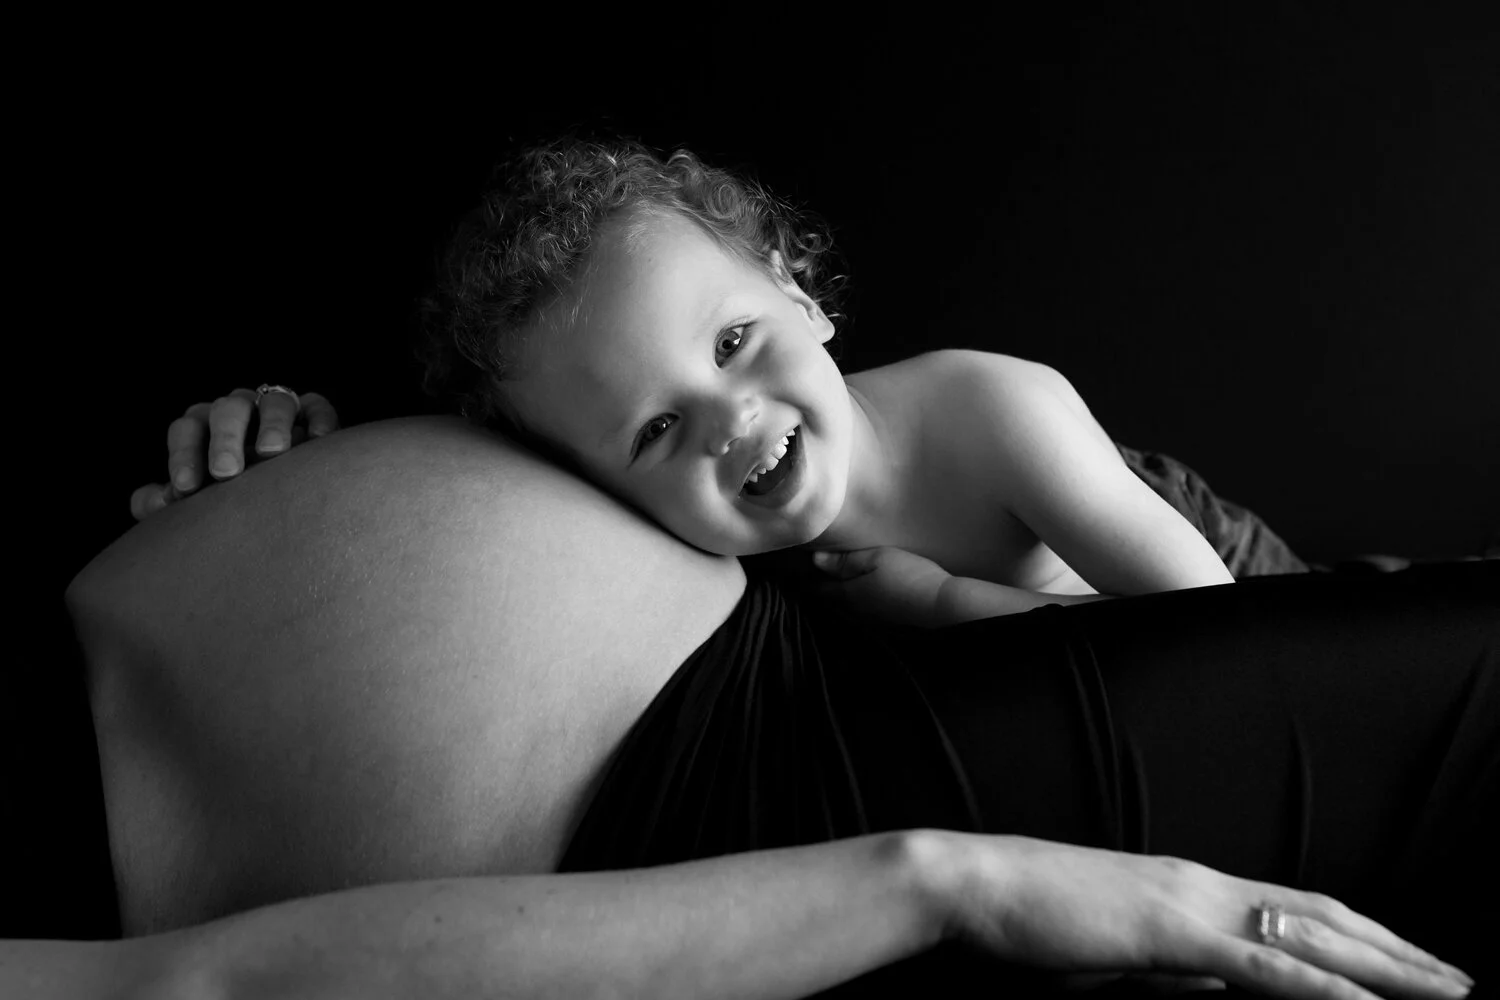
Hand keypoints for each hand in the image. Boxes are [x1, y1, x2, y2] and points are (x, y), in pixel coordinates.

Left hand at [130, 386, 338, 520]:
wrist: (281, 501)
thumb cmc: (231, 499)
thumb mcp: (196, 501)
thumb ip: (165, 502)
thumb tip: (155, 502)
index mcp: (203, 428)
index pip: (187, 429)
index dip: (183, 455)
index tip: (186, 490)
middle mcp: (238, 413)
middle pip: (227, 410)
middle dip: (224, 439)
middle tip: (225, 473)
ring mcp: (276, 410)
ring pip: (274, 402)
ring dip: (272, 424)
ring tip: (272, 453)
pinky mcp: (313, 413)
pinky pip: (316, 406)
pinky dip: (318, 419)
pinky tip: (316, 441)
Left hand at [808, 545, 951, 627]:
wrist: (943, 604)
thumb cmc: (908, 576)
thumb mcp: (876, 559)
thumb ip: (845, 561)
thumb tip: (814, 560)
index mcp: (848, 593)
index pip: (819, 588)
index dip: (807, 577)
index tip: (797, 568)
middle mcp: (856, 610)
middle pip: (831, 598)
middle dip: (821, 586)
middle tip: (811, 572)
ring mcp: (873, 618)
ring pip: (847, 605)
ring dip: (838, 593)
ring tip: (834, 580)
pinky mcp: (889, 620)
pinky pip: (863, 608)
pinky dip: (856, 599)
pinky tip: (862, 592)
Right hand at [927, 832, 1473, 999]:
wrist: (972, 885)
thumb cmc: (1027, 919)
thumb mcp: (1111, 951)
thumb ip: (1170, 967)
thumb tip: (1215, 987)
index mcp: (1187, 885)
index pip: (1296, 905)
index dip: (1361, 933)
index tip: (1410, 962)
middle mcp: (1201, 883)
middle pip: (1325, 914)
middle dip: (1401, 952)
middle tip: (1462, 982)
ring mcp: (1189, 902)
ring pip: (1311, 935)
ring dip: (1387, 967)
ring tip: (1446, 991)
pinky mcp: (1168, 932)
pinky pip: (1261, 963)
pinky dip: (1321, 984)